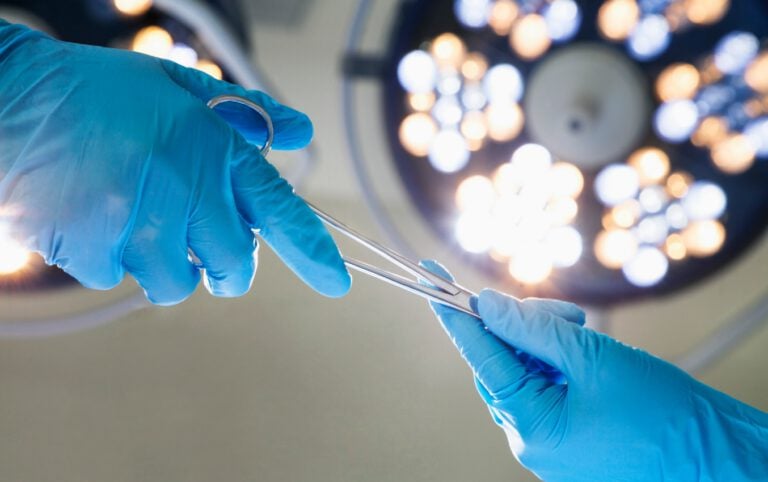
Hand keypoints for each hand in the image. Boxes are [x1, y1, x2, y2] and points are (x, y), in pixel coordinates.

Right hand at [0, 22, 349, 303]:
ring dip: (169, 263)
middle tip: (205, 242)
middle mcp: (185, 194)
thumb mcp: (179, 87)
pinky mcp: (96, 252)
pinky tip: (96, 217)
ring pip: (179, 283)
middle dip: (228, 266)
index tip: (337, 281)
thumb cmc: (99, 93)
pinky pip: (122, 278)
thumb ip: (244, 113)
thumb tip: (296, 133)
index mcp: (213, 151)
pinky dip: (116, 257)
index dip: (313, 251)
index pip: (279, 211)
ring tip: (138, 217)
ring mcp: (140, 227)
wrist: (12, 101)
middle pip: (234, 268)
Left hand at [422, 260, 767, 481]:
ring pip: (523, 374)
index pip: (481, 357)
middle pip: (502, 363)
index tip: (431, 280)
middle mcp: (530, 439)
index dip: (456, 315)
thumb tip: (487, 304)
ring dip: (545, 344)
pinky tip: (585, 352)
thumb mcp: (592, 358)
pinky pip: (544, 390)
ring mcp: (548, 442)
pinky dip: (556, 363)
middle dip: (524, 328)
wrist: (715, 457)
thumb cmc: (663, 414)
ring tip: (585, 334)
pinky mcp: (566, 436)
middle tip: (564, 315)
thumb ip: (533, 329)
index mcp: (530, 426)